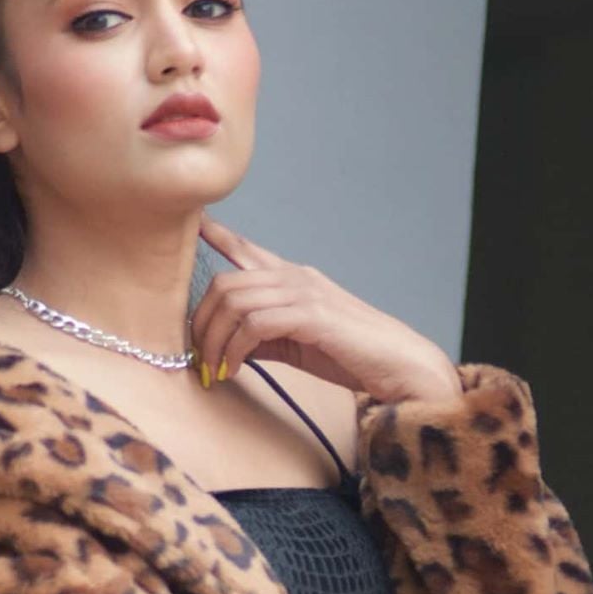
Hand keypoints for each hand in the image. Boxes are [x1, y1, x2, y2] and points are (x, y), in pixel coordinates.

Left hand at [190, 212, 463, 403]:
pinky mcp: (311, 315)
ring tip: (213, 369)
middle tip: (196, 357)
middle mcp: (295, 278)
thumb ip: (263, 338)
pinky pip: (254, 324)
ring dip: (214, 341)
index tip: (194, 224)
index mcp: (293, 279)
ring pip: (234, 302)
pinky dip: (235, 350)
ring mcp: (304, 293)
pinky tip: (234, 369)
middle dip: (201, 322)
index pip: (246, 250)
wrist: (399, 364)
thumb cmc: (351, 356)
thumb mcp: (296, 344)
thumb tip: (227, 347)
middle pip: (224, 283)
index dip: (216, 235)